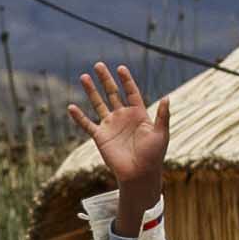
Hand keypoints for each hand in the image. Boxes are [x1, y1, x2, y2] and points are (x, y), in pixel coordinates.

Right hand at [72, 64, 172, 223]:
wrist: (139, 174)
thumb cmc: (153, 155)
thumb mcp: (161, 133)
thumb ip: (162, 115)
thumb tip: (167, 97)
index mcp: (138, 114)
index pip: (131, 92)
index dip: (126, 80)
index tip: (120, 68)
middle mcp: (123, 117)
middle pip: (112, 93)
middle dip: (105, 79)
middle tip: (98, 65)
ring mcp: (111, 126)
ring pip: (98, 104)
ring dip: (91, 91)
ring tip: (83, 77)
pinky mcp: (100, 137)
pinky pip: (87, 124)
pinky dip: (79, 117)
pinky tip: (71, 107)